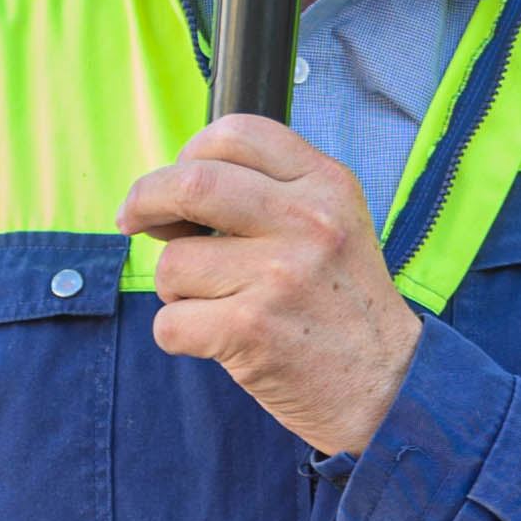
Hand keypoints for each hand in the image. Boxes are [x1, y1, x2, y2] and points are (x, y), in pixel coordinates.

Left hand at [121, 120, 419, 459]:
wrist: (386, 387)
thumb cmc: (343, 308)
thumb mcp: (335, 226)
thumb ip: (273, 193)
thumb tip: (175, 186)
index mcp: (326, 184)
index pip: (237, 132)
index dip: (189, 151)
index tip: (174, 180)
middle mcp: (306, 221)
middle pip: (190, 182)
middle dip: (145, 200)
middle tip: (134, 221)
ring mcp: (278, 276)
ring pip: (174, 263)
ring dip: (174, 288)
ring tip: (214, 304)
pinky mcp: (251, 331)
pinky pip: (170, 323)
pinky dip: (176, 336)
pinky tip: (215, 340)